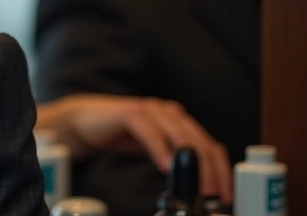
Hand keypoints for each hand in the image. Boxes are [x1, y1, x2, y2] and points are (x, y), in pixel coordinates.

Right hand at [36, 94, 232, 204]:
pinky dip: (160, 148)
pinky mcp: (129, 113)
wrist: (82, 121)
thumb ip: (176, 156)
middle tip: (214, 195)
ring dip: (192, 162)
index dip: (222, 172)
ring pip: (180, 135)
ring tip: (198, 186)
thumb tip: (202, 181)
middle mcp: (169, 113)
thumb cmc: (119, 134)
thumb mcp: (154, 148)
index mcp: (179, 122)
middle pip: (200, 142)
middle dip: (211, 171)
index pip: (210, 147)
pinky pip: (149, 130)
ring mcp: (150, 111)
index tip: (224, 196)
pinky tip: (165, 166)